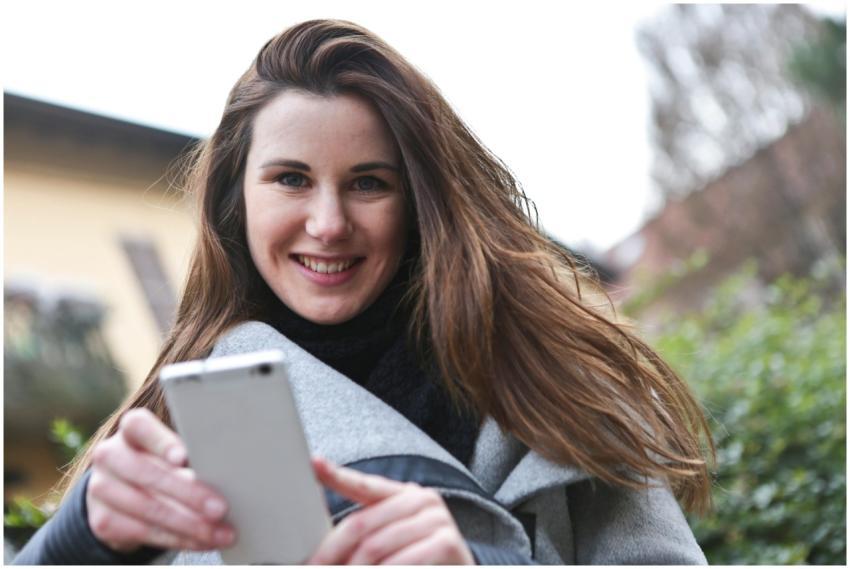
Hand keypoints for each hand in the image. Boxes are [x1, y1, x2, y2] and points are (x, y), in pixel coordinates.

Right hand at [86, 408, 235, 552]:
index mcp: (131, 429)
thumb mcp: (171, 452)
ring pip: (148, 509)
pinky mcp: (102, 520)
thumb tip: (222, 475)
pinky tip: (201, 541)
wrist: (121, 492)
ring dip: (190, 525)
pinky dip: (178, 539)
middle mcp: (109, 454)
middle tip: (220, 509)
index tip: (183, 458)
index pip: (140, 427)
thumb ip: (188, 458)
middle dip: (189, 494)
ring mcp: (101, 488)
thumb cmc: (161, 463)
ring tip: (220, 533)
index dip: (162, 443)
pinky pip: (144, 532)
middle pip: (148, 474)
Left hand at [307, 457, 474, 564]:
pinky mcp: (447, 543)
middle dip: (332, 551)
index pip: (364, 484)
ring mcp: (437, 519)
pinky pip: (402, 561)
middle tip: (313, 566)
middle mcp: (421, 499)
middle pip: (361, 523)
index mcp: (403, 493)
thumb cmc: (419, 558)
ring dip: (354, 568)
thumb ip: (365, 531)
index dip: (337, 475)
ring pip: (376, 546)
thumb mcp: (390, 539)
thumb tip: (323, 546)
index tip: (314, 464)